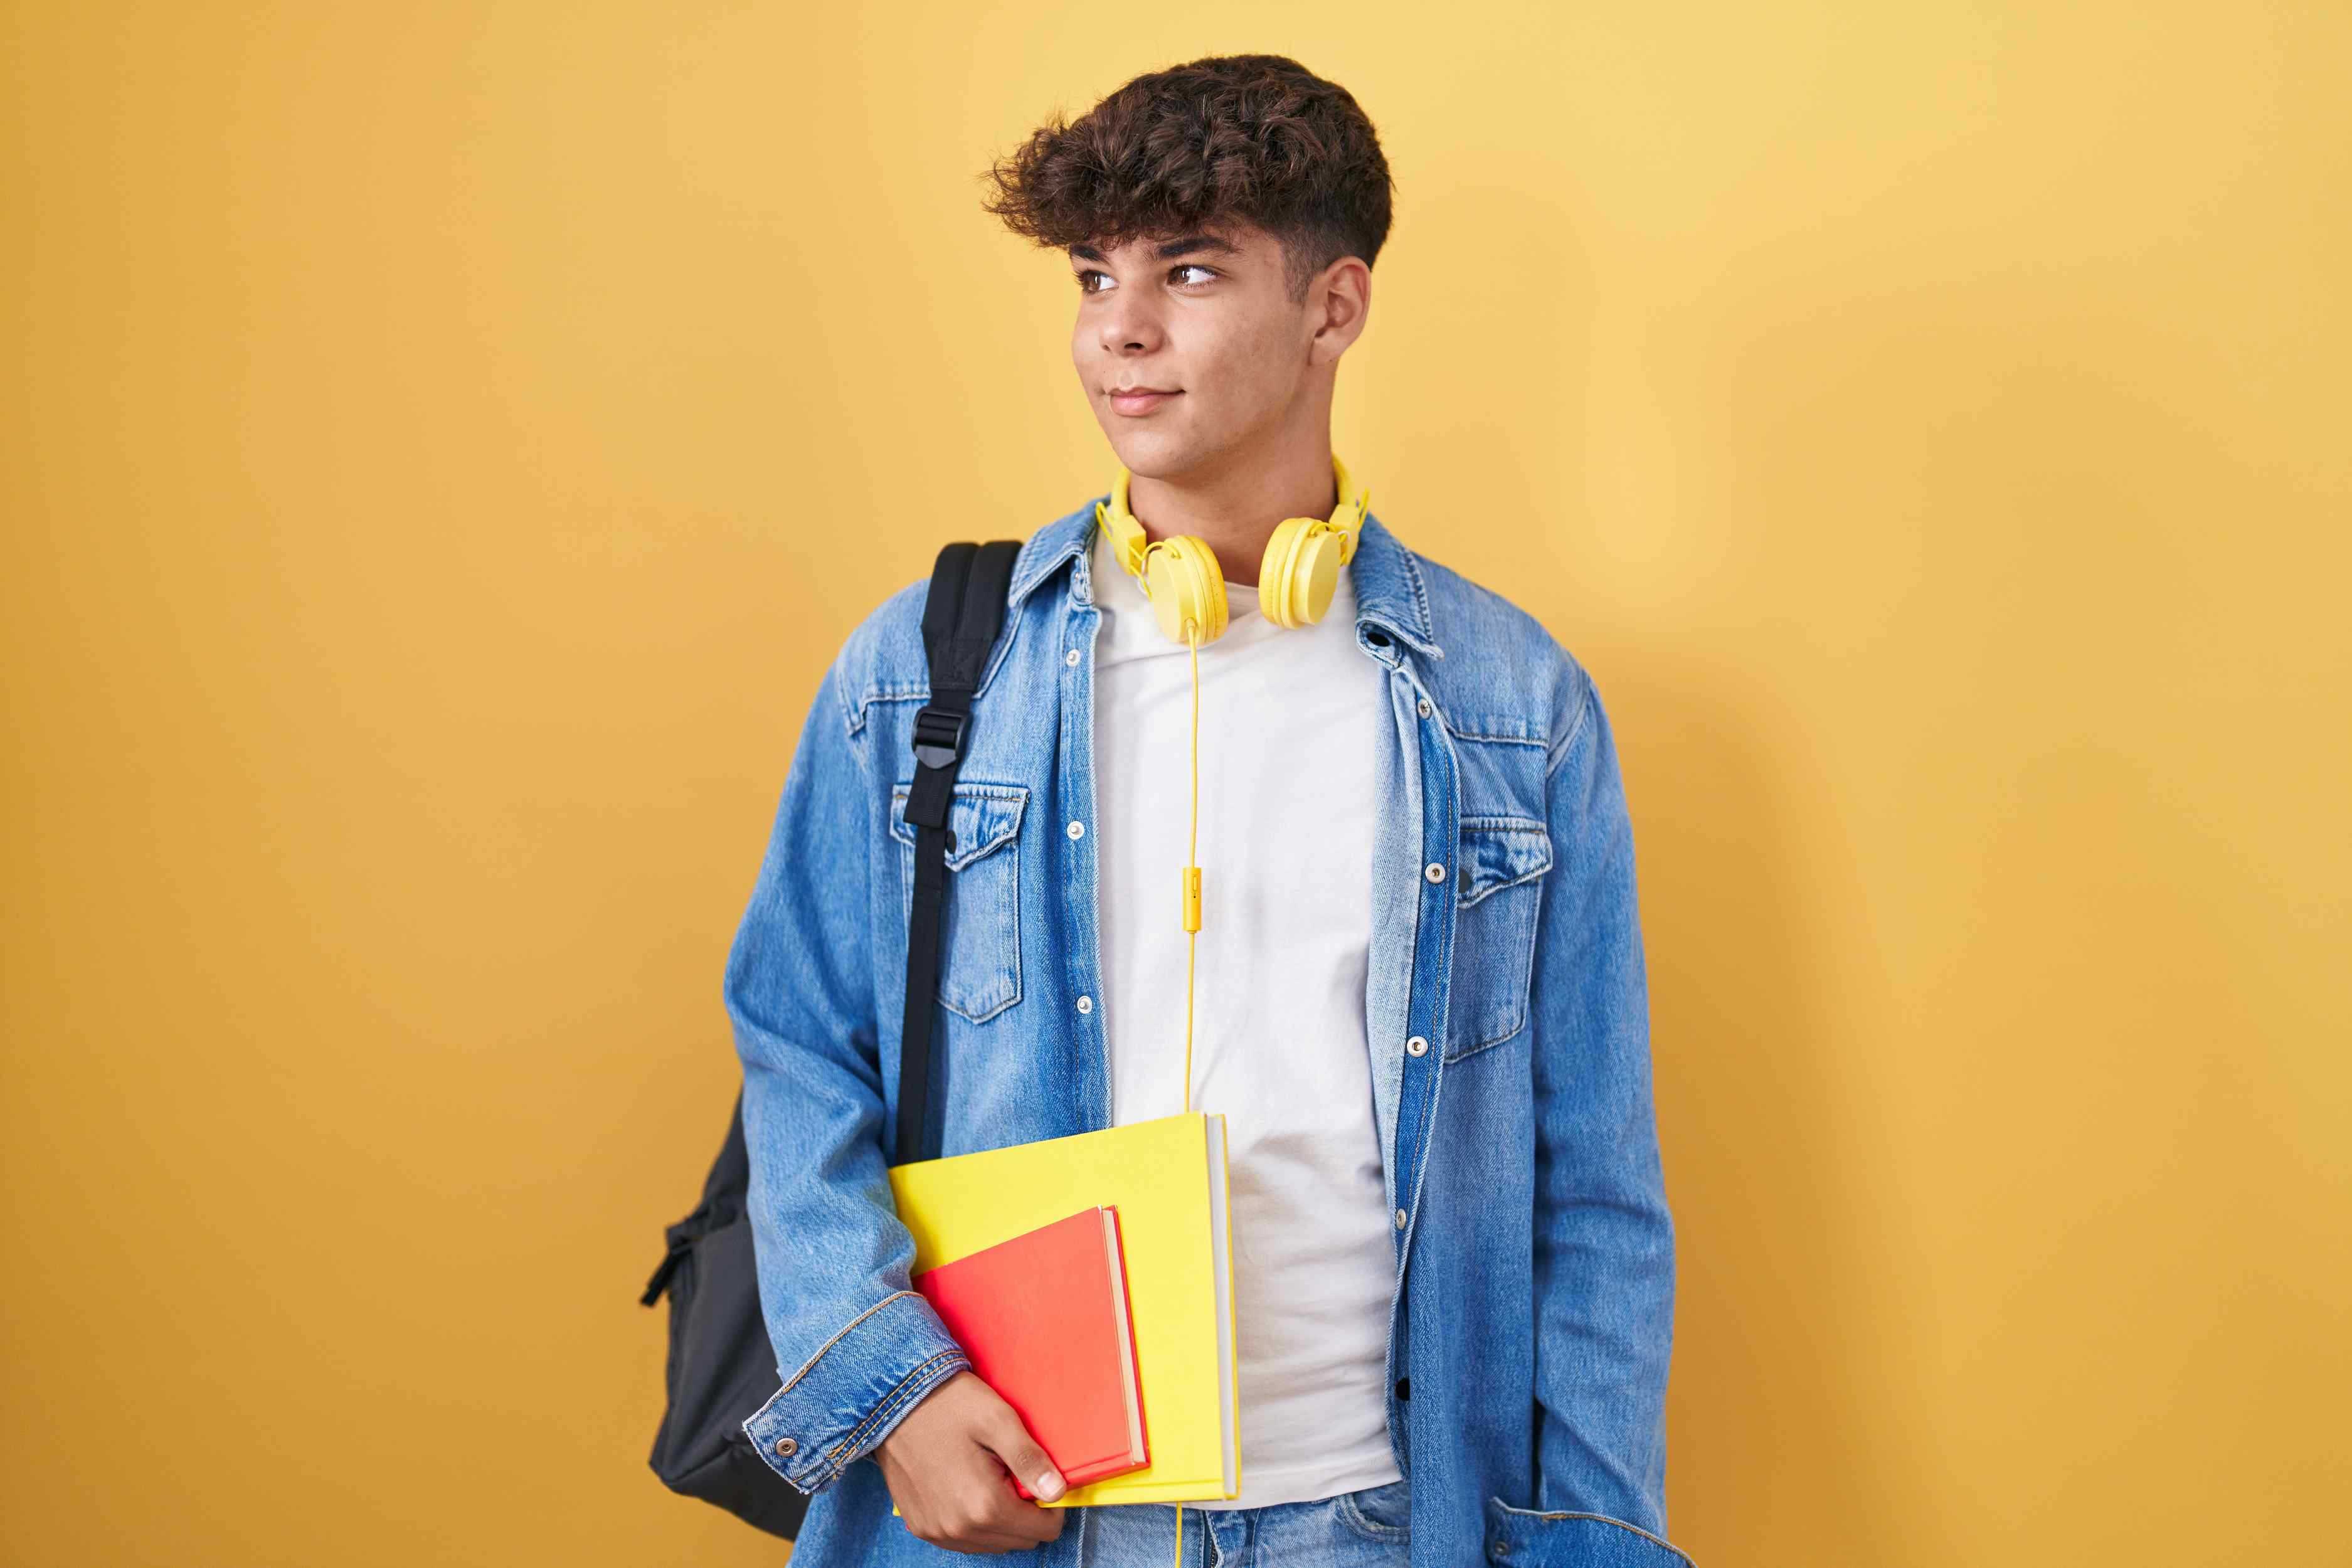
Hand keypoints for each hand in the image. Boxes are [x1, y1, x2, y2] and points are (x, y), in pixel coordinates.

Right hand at [874, 1370, 1067, 1553]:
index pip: (1043, 1530)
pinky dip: (975, 1524)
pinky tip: (970, 1491)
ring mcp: (937, 1531)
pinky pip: (963, 1540)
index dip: (1051, 1506)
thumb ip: (1031, 1461)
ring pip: (992, 1545)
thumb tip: (1058, 1492)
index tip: (1042, 1479)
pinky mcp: (921, 1527)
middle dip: (1027, 1514)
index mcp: (984, 1505)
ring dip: (1002, 1521)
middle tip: (1016, 1475)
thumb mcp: (998, 1420)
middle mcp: (960, 1529)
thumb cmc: (949, 1405)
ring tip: (993, 1481)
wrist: (893, 1402)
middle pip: (1019, 1541)